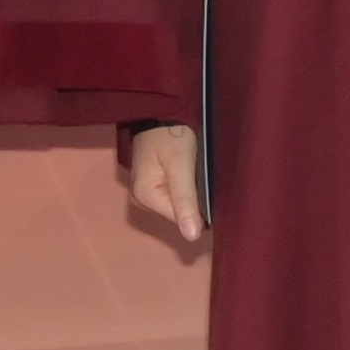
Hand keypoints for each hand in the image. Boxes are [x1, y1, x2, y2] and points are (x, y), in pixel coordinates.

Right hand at [122, 124, 207, 247]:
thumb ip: (186, 201)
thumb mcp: (181, 166)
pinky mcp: (151, 184)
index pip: (181, 219)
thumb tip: (191, 237)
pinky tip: (190, 174)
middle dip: (194, 200)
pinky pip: (173, 194)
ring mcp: (145, 192)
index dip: (199, 208)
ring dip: (191, 193)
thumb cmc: (171, 135)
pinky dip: (186, 187)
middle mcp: (141, 199)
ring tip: (197, 173)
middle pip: (178, 212)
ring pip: (177, 204)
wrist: (161, 111)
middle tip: (202, 177)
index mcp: (144, 198)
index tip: (209, 188)